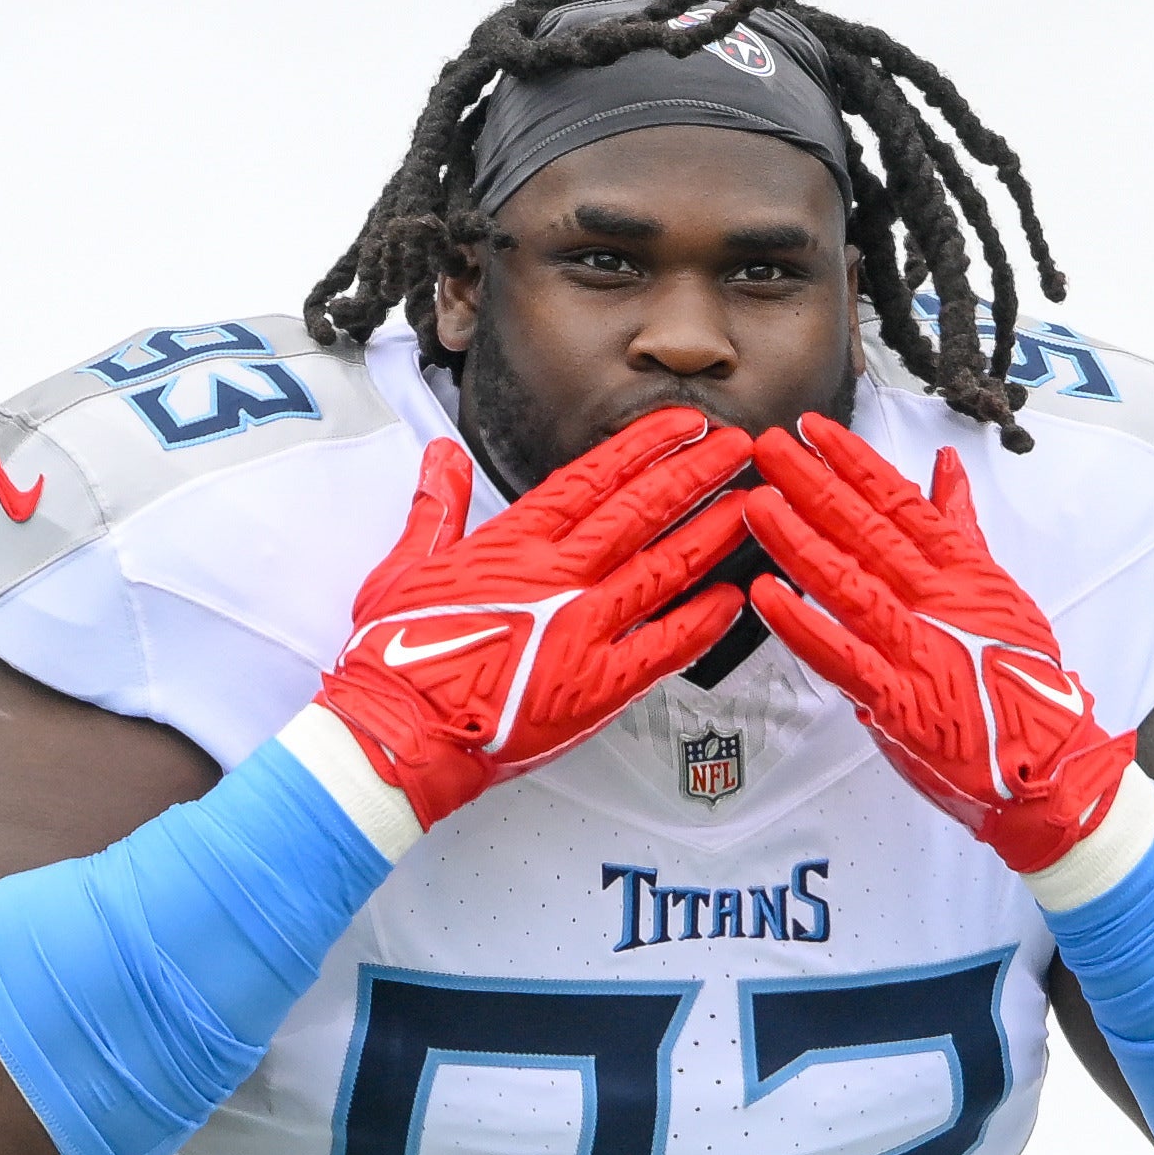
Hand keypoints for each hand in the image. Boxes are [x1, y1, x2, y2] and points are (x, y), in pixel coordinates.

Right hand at [311, 410, 756, 830]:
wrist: (403, 731)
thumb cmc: (399, 658)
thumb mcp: (405, 566)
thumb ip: (437, 506)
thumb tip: (440, 457)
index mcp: (515, 544)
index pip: (595, 477)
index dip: (647, 446)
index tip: (684, 423)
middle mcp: (558, 577)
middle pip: (642, 509)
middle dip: (696, 472)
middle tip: (738, 446)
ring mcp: (583, 629)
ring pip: (664, 568)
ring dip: (713, 532)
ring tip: (753, 504)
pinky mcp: (597, 686)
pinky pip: (665, 648)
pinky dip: (703, 624)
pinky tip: (734, 600)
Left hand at [744, 413, 1134, 876]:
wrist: (1046, 761)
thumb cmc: (1021, 677)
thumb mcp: (996, 591)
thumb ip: (961, 529)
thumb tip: (944, 466)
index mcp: (961, 570)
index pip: (900, 502)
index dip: (854, 462)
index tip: (814, 428)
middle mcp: (938, 599)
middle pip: (866, 531)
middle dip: (812, 485)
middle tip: (766, 447)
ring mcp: (918, 647)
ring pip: (848, 583)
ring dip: (798, 541)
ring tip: (756, 503)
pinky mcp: (900, 700)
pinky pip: (844, 656)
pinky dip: (805, 625)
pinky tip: (767, 594)